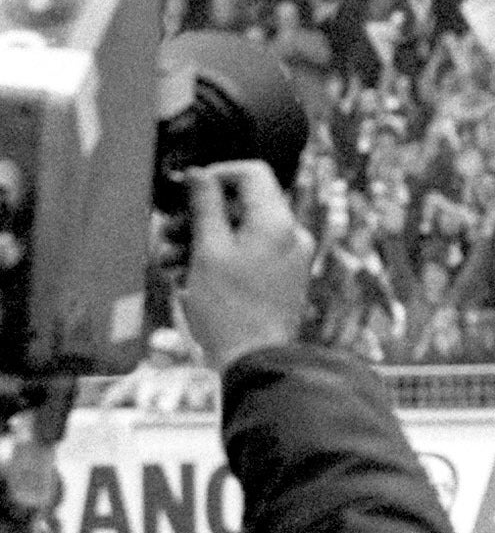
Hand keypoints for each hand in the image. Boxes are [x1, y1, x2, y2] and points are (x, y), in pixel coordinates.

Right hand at [176, 163, 315, 375]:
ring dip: (200, 241)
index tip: (185, 190)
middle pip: (242, 205)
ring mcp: (288, 257)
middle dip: (198, 216)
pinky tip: (185, 278)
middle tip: (166, 232)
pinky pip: (247, 256)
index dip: (216, 175)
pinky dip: (217, 260)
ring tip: (167, 261)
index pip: (252, 173)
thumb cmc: (229, 309)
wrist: (255, 360)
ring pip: (240, 233)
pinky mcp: (280, 278)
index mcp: (278, 221)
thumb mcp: (208, 251)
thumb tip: (199, 174)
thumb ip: (205, 207)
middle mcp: (291, 233)